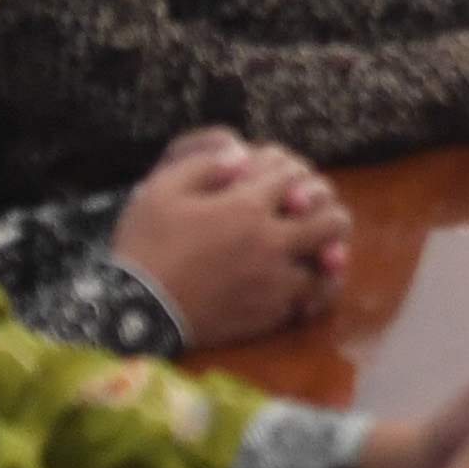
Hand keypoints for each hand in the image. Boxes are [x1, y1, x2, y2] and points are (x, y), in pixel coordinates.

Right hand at [111, 130, 349, 348]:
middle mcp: (271, 242)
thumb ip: (205, 163)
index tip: (276, 175)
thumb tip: (240, 154)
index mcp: (246, 207)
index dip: (289, 169)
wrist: (136, 310)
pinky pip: (310, 298)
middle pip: (332, 219)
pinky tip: (298, 280)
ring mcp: (275, 281)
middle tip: (308, 209)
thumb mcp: (162, 190)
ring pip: (329, 263)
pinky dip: (310, 287)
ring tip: (312, 247)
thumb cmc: (146, 245)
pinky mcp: (270, 313)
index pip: (294, 175)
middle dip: (325, 207)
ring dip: (324, 250)